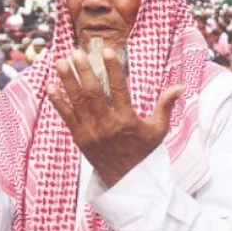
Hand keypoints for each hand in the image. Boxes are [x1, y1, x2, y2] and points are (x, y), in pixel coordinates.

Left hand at [48, 50, 181, 187]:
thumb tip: (180, 87)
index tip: (107, 51)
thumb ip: (165, 105)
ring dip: (68, 81)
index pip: (119, 89)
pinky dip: (58, 101)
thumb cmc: (144, 151)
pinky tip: (51, 86)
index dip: (113, 69)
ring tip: (60, 62)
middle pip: (93, 93)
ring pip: (77, 102)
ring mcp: (91, 131)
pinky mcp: (80, 138)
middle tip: (76, 52)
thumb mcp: (158, 129)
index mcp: (127, 120)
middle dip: (83, 71)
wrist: (126, 179)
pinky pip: (66, 117)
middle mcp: (107, 125)